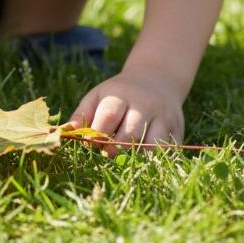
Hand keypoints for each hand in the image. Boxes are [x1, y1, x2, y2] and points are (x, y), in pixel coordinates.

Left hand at [67, 68, 184, 155]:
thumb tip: (65, 133)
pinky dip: (156, 160)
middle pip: (130, 133)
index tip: (90, 144)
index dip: (98, 134)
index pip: (109, 115)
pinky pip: (168, 151)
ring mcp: (164, 117)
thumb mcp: (98, 95)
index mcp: (121, 94)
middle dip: (116, 149)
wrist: (157, 80)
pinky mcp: (178, 130)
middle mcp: (145, 104)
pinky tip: (144, 162)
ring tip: (125, 160)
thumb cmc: (119, 93)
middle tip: (107, 155)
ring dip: (137, 158)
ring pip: (152, 146)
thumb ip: (82, 113)